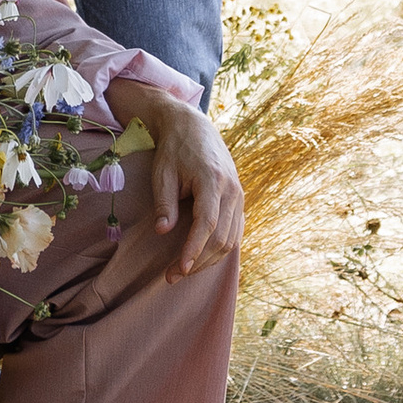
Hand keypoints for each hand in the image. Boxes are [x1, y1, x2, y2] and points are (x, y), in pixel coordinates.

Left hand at [111, 78, 242, 283]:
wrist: (193, 127)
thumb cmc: (174, 149)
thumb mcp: (162, 172)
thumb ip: (165, 202)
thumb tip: (163, 231)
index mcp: (212, 180)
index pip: (207, 223)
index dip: (194, 249)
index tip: (180, 269)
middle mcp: (232, 189)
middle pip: (222, 237)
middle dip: (198, 261)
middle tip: (172, 276)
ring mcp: (239, 195)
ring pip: (231, 238)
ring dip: (209, 259)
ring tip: (183, 270)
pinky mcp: (238, 199)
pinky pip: (235, 231)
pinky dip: (220, 248)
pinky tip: (201, 258)